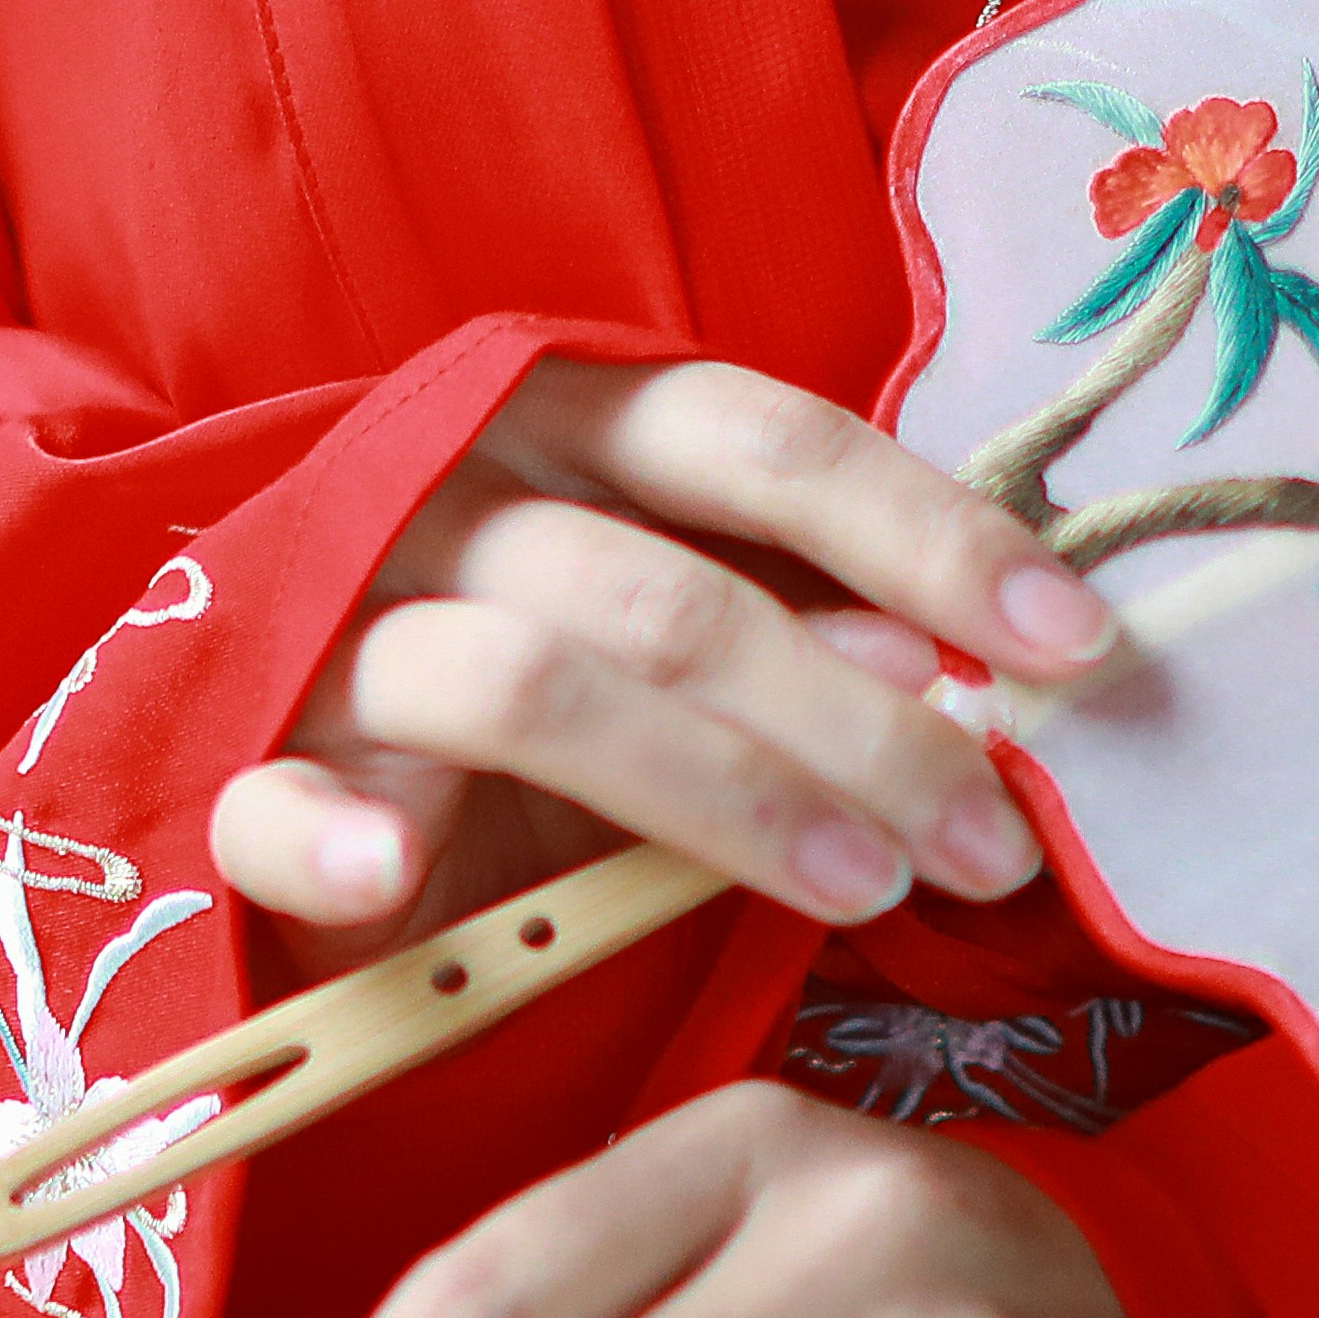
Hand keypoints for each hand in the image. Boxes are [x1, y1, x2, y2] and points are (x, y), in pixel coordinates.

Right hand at [210, 357, 1114, 957]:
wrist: (304, 754)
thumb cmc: (557, 695)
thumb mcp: (695, 643)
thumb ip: (811, 636)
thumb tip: (956, 672)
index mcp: (576, 422)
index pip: (770, 441)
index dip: (930, 533)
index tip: (1078, 647)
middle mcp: (458, 495)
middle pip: (678, 594)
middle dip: (863, 726)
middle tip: (995, 845)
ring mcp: (339, 626)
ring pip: (531, 686)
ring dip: (714, 796)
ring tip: (861, 895)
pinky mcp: (240, 763)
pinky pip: (276, 795)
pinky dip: (333, 832)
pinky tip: (397, 879)